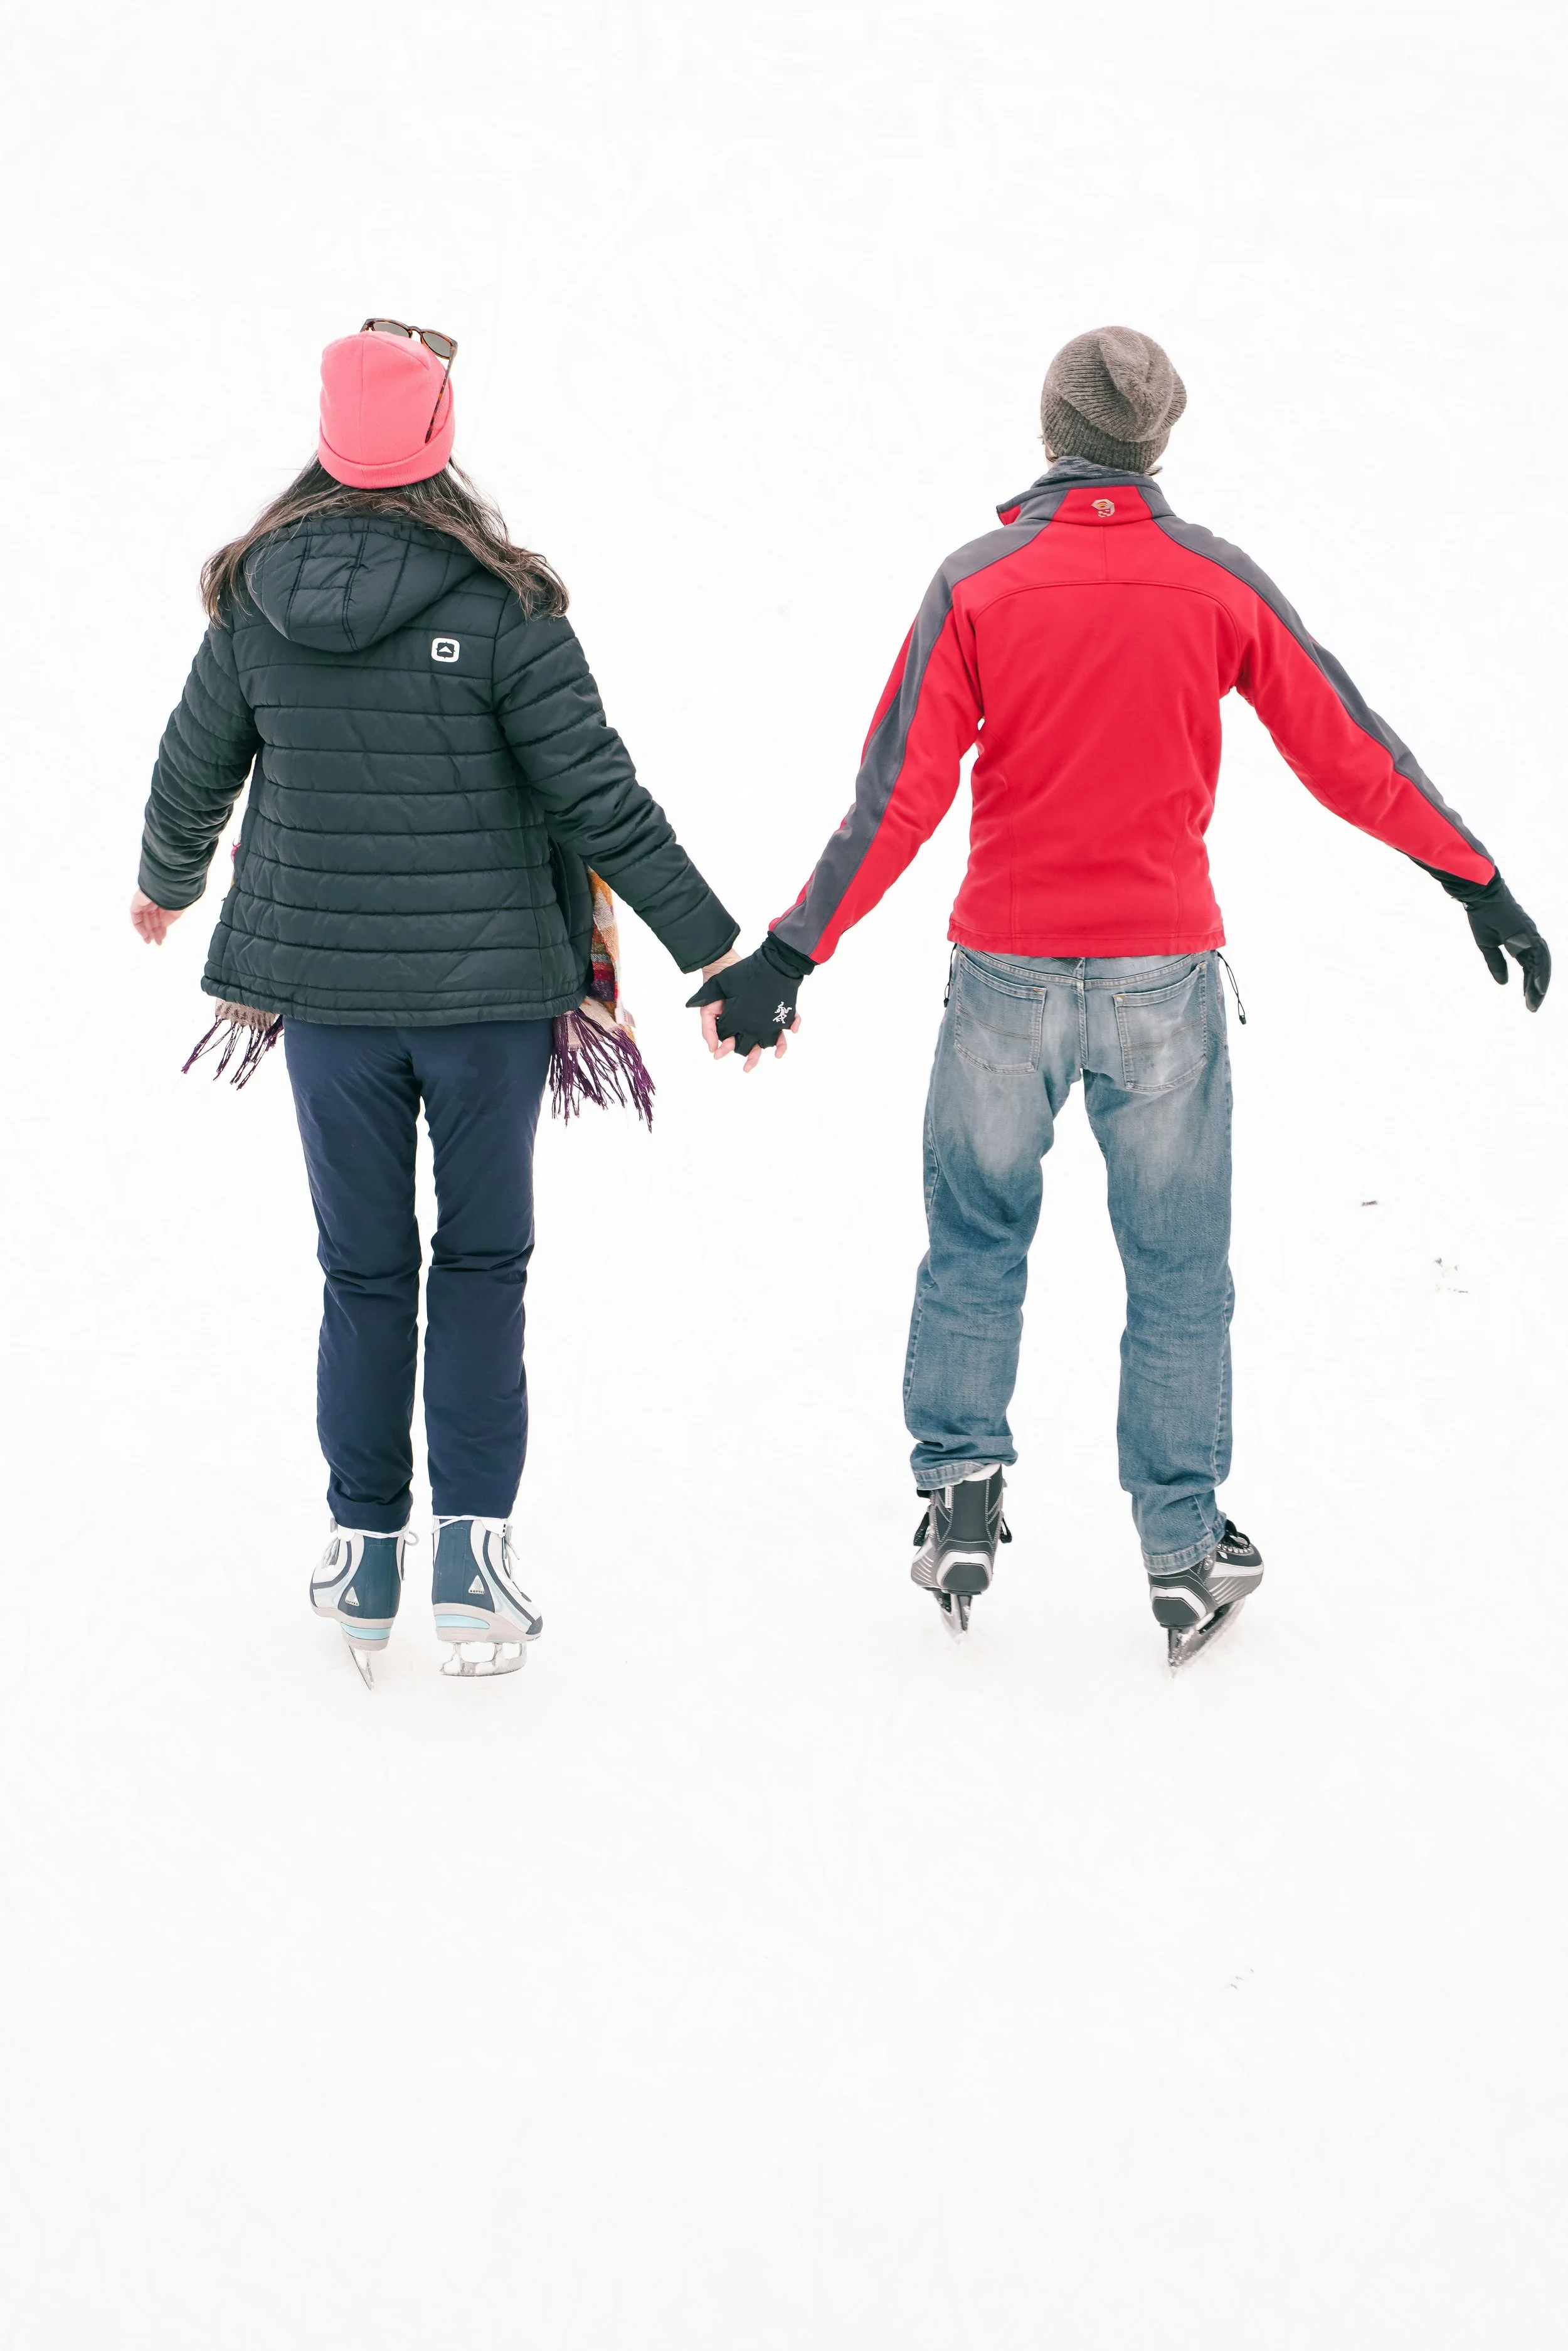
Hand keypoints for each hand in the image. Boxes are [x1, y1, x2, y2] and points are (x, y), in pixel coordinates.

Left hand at [131, 888, 184, 945]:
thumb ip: (169, 920)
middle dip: (154, 931)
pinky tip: (144, 933)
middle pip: (152, 918)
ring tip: (149, 941)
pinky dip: (138, 925)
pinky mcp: (138, 900)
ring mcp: (145, 900)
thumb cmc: (177, 894)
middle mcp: (154, 900)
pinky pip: (135, 914)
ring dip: (146, 930)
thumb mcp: (176, 911)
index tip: (162, 938)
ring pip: (144, 918)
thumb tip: (162, 927)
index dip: (161, 928)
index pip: (160, 916)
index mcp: (165, 900)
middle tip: (157, 942)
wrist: (170, 883)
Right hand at [687, 936, 810, 1071]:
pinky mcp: (777, 1004)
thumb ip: (708, 1029)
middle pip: (756, 1045)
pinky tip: (793, 1028)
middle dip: (753, 1057)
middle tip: (748, 1067)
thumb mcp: (706, 1009)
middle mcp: (752, 1024)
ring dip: (779, 1045)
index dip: (730, 1050)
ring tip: (779, 1053)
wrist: (725, 965)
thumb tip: (713, 1050)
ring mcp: (766, 1015)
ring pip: (775, 1035)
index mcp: (736, 1027)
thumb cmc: (716, 989)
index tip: (722, 1053)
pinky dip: (794, 1022)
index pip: (736, 1045)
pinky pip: (790, 1017)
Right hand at [1460, 873, 1549, 1011]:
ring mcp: (1531, 936)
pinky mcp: (1529, 934)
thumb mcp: (1487, 946)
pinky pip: (1539, 956)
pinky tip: (1538, 987)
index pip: (1530, 967)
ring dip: (1540, 983)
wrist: (1481, 897)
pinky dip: (1541, 972)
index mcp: (1521, 942)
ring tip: (1535, 1001)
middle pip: (1539, 968)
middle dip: (1536, 988)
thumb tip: (1504, 983)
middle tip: (1533, 1007)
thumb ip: (1496, 963)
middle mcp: (1530, 940)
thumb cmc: (1483, 916)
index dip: (1529, 984)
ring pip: (1542, 964)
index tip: (1527, 1000)